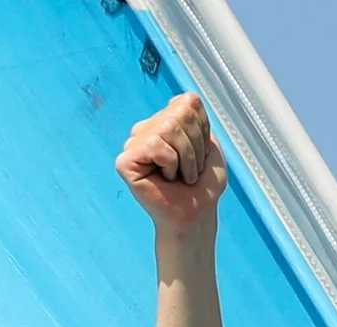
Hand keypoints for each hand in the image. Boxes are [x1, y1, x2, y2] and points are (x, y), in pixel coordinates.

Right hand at [117, 94, 227, 233]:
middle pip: (180, 114)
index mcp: (165, 121)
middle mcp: (147, 128)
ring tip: (180, 176)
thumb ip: (198, 118)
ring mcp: (134, 143)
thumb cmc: (202, 187)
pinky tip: (166, 179)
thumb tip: (184, 100)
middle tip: (190, 170)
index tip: (200, 155)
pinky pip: (156, 145)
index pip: (189, 102)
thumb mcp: (211, 146)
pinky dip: (171, 164)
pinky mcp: (125, 160)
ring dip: (186, 158)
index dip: (203, 130)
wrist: (196, 216)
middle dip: (195, 147)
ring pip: (169, 127)